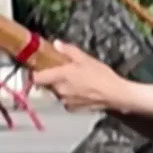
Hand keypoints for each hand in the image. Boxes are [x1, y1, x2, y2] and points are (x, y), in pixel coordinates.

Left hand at [33, 42, 152, 115]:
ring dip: (64, 88)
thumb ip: (69, 51)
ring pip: (58, 93)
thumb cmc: (102, 75)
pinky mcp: (73, 109)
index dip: (37, 73)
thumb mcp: (87, 59)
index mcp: (60, 76)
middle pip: (48, 85)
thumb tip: (56, 43)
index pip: (36, 78)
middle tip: (68, 74)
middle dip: (55, 80)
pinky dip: (71, 98)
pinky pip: (66, 101)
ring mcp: (65, 101)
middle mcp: (59, 90)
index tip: (44, 69)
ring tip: (78, 84)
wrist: (116, 94)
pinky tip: (82, 93)